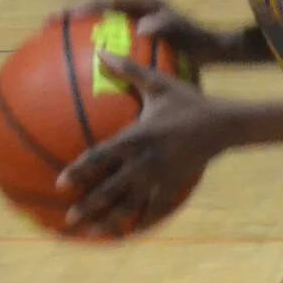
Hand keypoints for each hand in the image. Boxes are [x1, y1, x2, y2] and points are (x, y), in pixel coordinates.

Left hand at [59, 51, 229, 234]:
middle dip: (89, 206)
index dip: (80, 170)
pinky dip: (139, 221)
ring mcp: (158, 178)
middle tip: (69, 218)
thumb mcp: (158, 82)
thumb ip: (127, 68)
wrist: (222, 124)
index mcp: (136, 138)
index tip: (60, 182)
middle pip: (111, 189)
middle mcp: (144, 162)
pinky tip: (127, 232)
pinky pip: (153, 208)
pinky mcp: (172, 186)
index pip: (101, 157)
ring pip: (129, 204)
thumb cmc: (187, 101)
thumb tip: (101, 49)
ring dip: (109, 220)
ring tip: (91, 232)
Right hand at [69, 0, 243, 63]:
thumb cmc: (195, 40)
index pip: (108, 0)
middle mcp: (133, 9)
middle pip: (95, 8)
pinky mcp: (132, 37)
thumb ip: (166, 25)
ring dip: (78, 30)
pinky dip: (93, 48)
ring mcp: (131, 22)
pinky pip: (108, 39)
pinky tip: (80, 70)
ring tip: (53, 42)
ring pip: (98, 23)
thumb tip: (145, 27)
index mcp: (142, 3)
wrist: (209, 48)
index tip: (67, 14)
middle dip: (72, 14)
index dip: (86, 5)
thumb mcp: (182, 32)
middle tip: (49, 23)